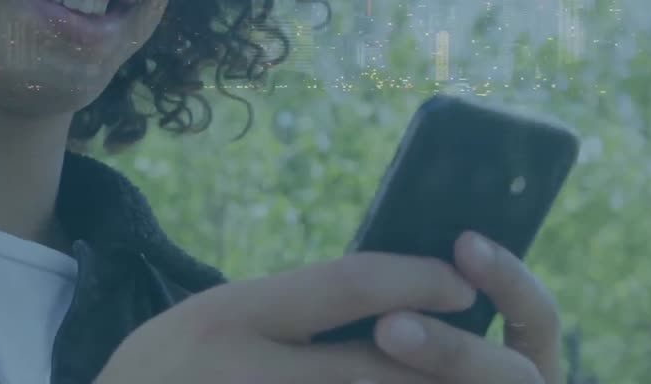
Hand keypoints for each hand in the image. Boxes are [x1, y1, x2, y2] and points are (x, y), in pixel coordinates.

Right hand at [95, 232, 560, 383]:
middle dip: (442, 357)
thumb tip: (388, 300)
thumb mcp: (215, 317)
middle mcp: (247, 372)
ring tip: (456, 376)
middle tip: (486, 350)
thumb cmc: (165, 370)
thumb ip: (290, 310)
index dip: (418, 278)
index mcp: (231, 314)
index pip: (349, 284)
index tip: (459, 277)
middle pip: (377, 367)